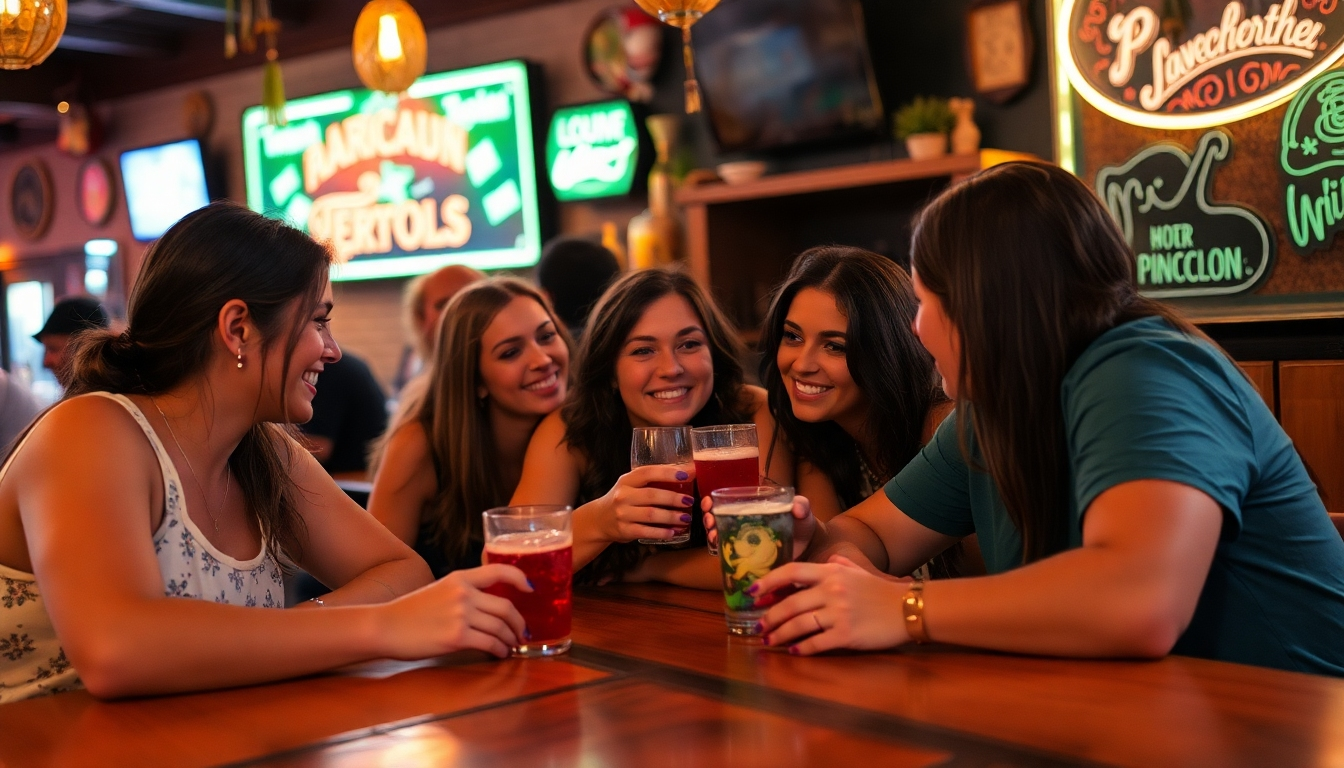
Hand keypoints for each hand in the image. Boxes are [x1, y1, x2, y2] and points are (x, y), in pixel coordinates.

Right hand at [380, 565, 529, 658]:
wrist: (385, 626)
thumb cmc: (409, 612)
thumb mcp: (439, 590)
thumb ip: (463, 593)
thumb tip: (488, 607)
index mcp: (460, 578)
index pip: (499, 571)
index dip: (520, 579)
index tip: (531, 589)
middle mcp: (464, 593)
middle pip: (506, 607)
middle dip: (519, 623)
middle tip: (522, 632)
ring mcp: (461, 614)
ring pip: (500, 627)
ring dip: (510, 639)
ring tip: (511, 646)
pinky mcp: (457, 636)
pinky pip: (490, 643)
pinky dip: (500, 650)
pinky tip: (500, 653)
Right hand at [593, 465, 694, 542]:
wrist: (599, 519)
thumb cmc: (623, 499)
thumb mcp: (631, 486)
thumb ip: (652, 481)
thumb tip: (686, 474)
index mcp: (626, 480)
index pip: (648, 473)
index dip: (667, 472)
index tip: (686, 474)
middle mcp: (623, 495)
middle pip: (652, 495)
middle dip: (673, 498)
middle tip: (690, 501)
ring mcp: (622, 514)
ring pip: (651, 514)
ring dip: (671, 517)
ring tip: (686, 518)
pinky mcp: (624, 530)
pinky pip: (646, 531)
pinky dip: (661, 532)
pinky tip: (672, 532)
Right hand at [704, 494, 815, 558]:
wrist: (808, 548)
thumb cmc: (802, 524)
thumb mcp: (802, 511)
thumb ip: (801, 505)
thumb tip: (797, 507)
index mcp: (753, 506)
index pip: (727, 500)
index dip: (713, 500)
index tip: (709, 502)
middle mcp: (744, 520)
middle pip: (718, 516)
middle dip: (708, 517)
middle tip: (710, 520)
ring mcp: (743, 538)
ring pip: (719, 533)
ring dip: (711, 533)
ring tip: (714, 535)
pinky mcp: (746, 555)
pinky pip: (728, 552)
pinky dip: (720, 551)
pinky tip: (719, 550)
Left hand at [752, 555, 912, 654]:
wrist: (910, 609)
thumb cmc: (883, 592)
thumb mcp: (860, 571)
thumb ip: (841, 564)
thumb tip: (831, 559)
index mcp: (831, 572)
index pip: (791, 572)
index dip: (768, 582)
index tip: (752, 592)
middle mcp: (832, 590)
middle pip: (790, 604)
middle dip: (770, 617)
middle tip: (758, 626)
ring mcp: (839, 612)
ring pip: (798, 625)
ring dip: (780, 635)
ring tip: (769, 641)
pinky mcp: (847, 634)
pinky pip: (816, 643)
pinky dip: (802, 649)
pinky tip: (793, 652)